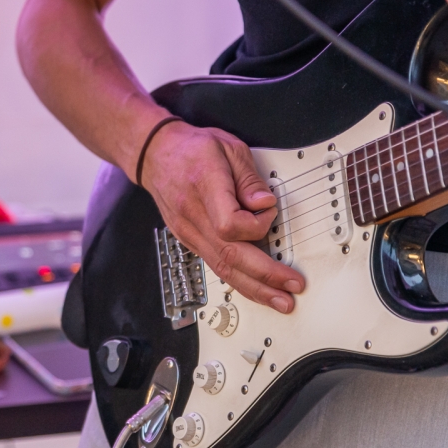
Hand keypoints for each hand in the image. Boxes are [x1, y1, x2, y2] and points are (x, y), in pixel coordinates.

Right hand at [140, 121, 305, 312]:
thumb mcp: (229, 148)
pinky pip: (215, 265)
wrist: (156, 155)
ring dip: (254, 288)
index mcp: (205, 186)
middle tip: (291, 288)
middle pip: (229, 255)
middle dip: (265, 276)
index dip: (257, 224)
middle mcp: (194, 215)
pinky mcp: (190, 240)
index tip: (269, 211)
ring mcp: (189, 231)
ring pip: (222, 268)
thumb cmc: (193, 148)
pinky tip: (256, 288)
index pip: (230, 223)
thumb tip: (265, 205)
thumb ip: (249, 178)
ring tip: (279, 300)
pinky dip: (238, 280)